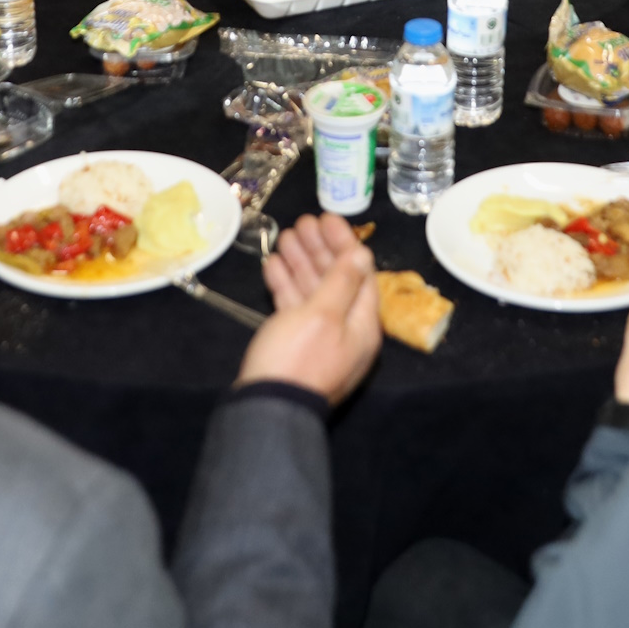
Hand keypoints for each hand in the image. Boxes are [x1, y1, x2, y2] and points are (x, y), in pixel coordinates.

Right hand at [239, 214, 381, 405]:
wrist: (266, 409)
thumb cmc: (298, 359)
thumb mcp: (323, 314)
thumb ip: (342, 282)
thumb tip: (362, 254)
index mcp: (362, 325)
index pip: (360, 273)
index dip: (345, 243)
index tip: (327, 219)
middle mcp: (345, 331)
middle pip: (336, 280)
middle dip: (320, 249)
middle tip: (303, 222)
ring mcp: (319, 339)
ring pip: (313, 291)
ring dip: (300, 262)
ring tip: (286, 236)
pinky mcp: (294, 345)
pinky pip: (295, 307)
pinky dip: (285, 285)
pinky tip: (273, 265)